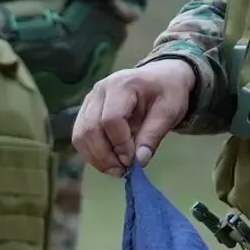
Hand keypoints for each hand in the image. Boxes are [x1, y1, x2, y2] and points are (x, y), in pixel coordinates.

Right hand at [72, 54, 202, 175]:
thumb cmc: (167, 93)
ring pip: (80, 136)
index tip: (133, 161)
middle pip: (90, 129)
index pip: (111, 119)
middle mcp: (99, 91)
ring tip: (116, 169)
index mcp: (122, 85)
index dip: (119, 144)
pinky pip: (80, 138)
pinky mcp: (85, 112)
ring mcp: (89, 101)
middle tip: (123, 171)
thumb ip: (153, 135)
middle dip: (105, 156)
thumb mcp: (169, 112)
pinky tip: (109, 161)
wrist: (160, 78)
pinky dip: (92, 154)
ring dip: (95, 158)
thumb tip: (139, 162)